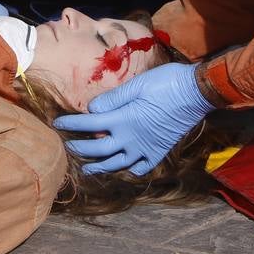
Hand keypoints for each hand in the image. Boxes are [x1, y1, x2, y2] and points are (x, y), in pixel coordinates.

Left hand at [52, 62, 214, 175]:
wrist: (196, 93)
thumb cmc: (165, 83)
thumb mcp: (136, 85)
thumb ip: (112, 99)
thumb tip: (91, 109)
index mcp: (124, 120)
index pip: (89, 124)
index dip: (71, 124)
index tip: (57, 123)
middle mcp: (132, 139)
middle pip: (98, 149)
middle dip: (80, 149)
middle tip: (66, 147)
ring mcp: (145, 149)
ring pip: (117, 164)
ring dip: (99, 167)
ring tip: (86, 169)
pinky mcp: (159, 152)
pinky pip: (140, 168)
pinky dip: (129, 170)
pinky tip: (122, 168)